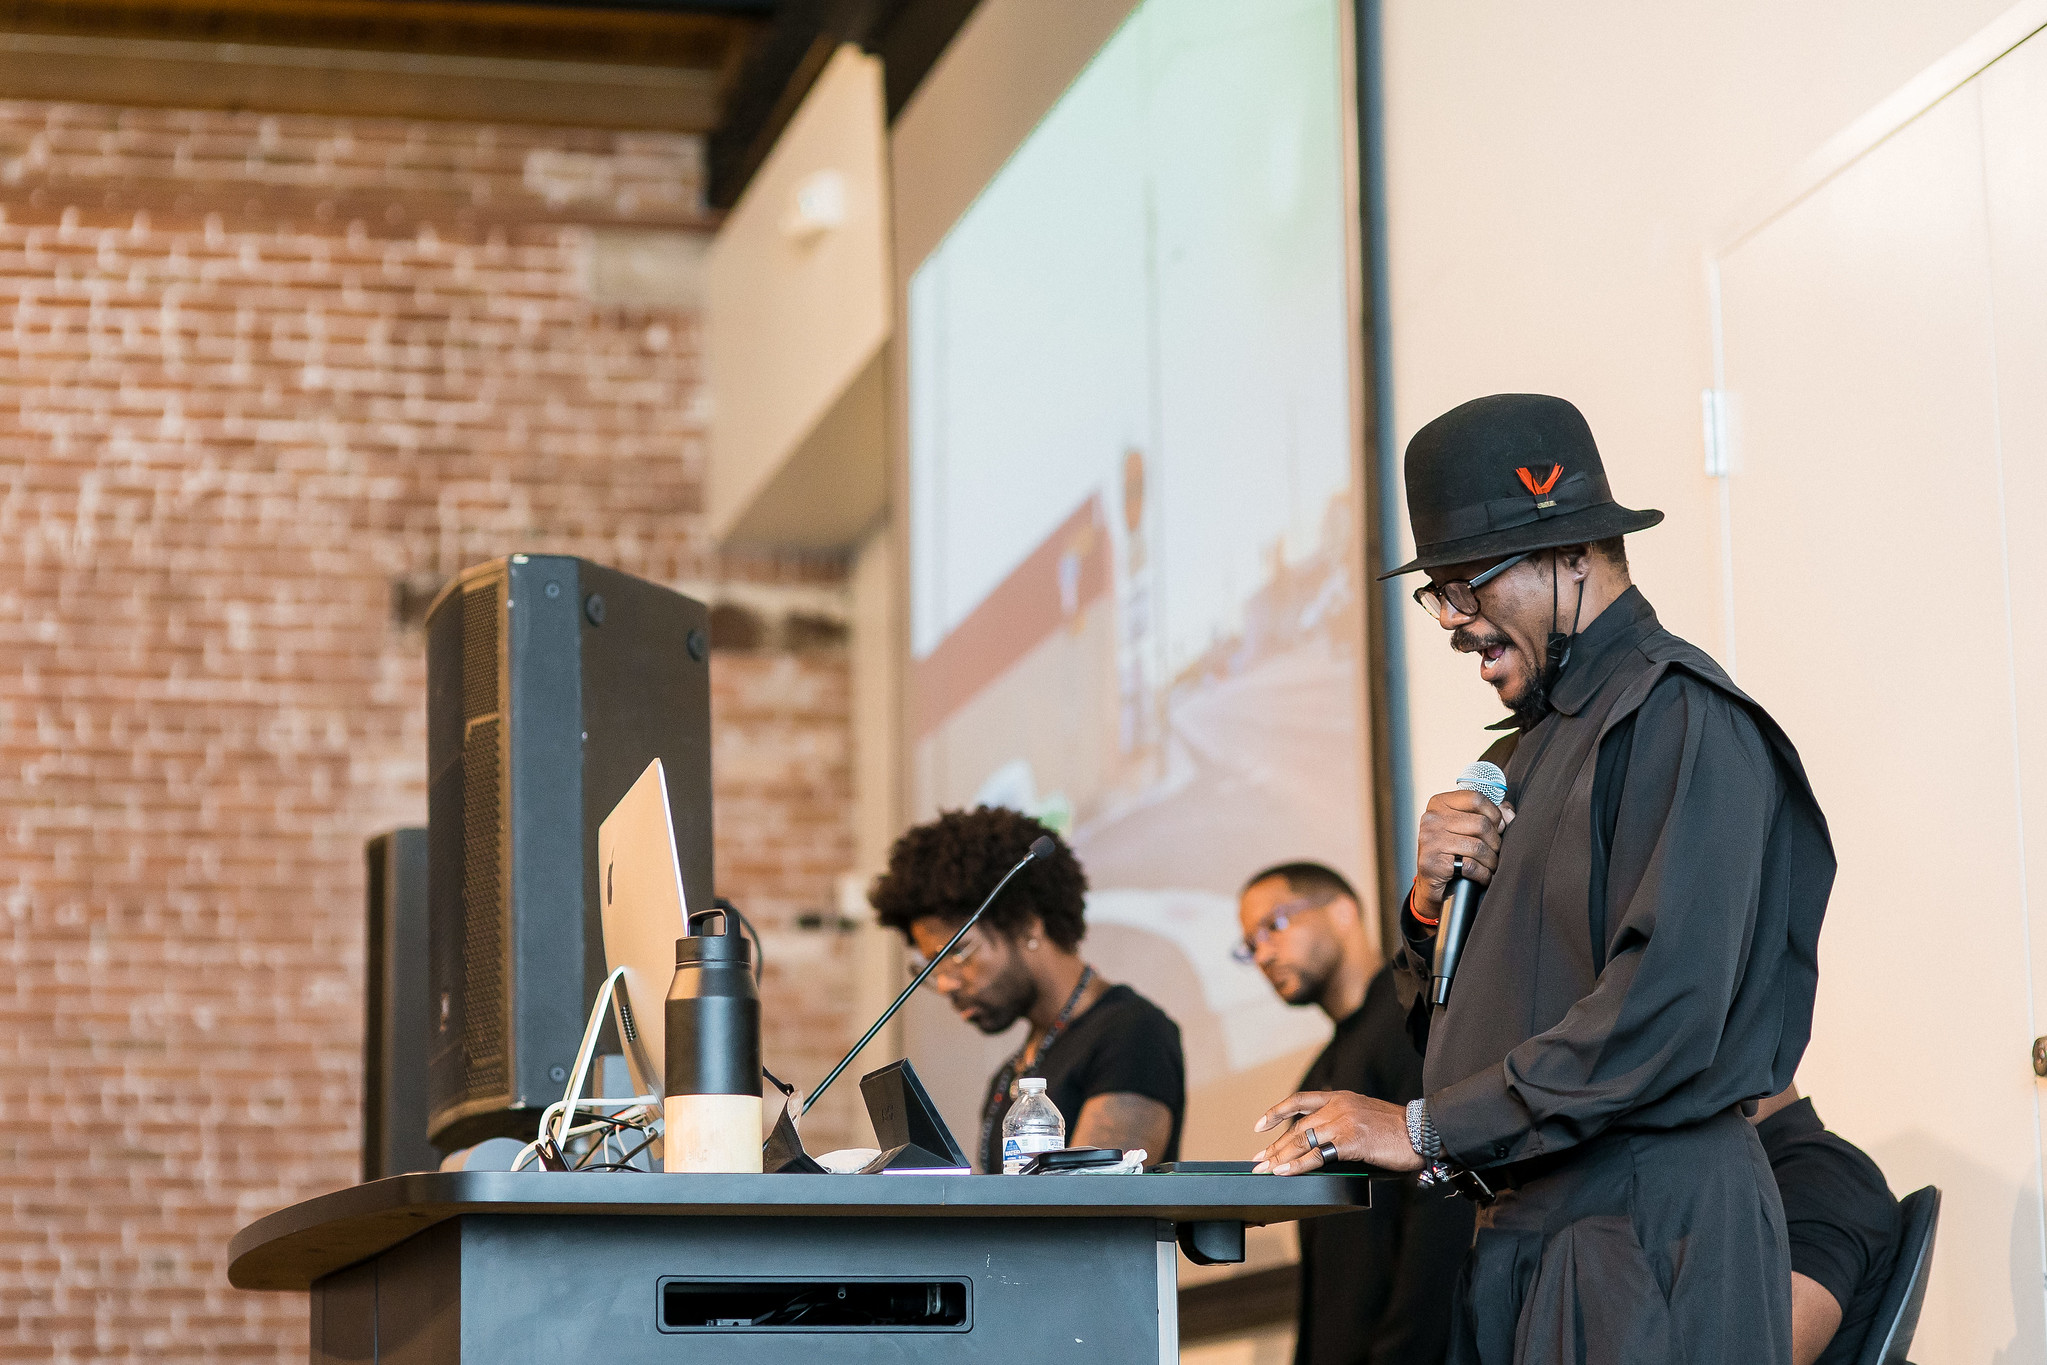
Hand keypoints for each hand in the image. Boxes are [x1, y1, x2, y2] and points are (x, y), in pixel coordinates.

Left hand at [1250, 1090, 1423, 1174]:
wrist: (1422, 1131)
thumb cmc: (1396, 1130)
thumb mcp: (1364, 1116)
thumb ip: (1341, 1123)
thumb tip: (1320, 1145)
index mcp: (1340, 1097)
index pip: (1299, 1101)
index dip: (1276, 1112)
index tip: (1259, 1125)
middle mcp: (1337, 1106)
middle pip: (1297, 1127)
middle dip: (1275, 1146)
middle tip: (1258, 1161)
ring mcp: (1343, 1122)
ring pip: (1302, 1140)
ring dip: (1280, 1158)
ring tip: (1265, 1170)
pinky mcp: (1350, 1141)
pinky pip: (1317, 1155)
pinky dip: (1297, 1165)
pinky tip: (1285, 1173)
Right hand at [1411, 789, 1512, 922]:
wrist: (1431, 883)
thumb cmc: (1453, 851)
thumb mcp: (1465, 826)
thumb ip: (1489, 814)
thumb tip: (1508, 813)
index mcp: (1439, 803)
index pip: (1476, 799)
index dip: (1494, 814)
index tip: (1498, 827)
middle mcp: (1431, 819)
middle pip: (1481, 824)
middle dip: (1495, 842)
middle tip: (1494, 852)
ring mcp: (1430, 841)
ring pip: (1478, 847)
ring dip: (1491, 861)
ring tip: (1491, 865)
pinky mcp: (1432, 863)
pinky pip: (1470, 866)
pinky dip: (1483, 874)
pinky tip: (1483, 876)